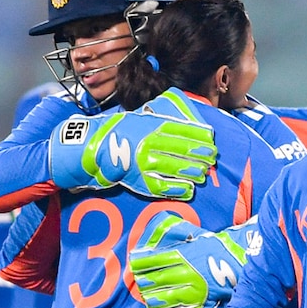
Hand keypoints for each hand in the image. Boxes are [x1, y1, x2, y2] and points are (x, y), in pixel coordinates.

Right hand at [49, 110, 215, 200]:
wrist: (95, 148)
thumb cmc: (124, 131)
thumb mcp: (144, 118)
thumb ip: (166, 120)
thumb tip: (193, 125)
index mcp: (153, 126)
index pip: (185, 131)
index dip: (202, 137)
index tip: (212, 140)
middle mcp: (151, 144)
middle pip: (185, 150)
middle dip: (203, 155)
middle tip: (212, 158)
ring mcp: (145, 163)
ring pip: (178, 168)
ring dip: (194, 172)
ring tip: (202, 173)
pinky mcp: (140, 180)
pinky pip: (165, 187)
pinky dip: (180, 189)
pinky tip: (189, 188)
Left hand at [130, 213, 253, 307]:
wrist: (244, 261)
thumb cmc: (219, 247)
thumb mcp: (197, 235)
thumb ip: (176, 232)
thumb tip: (155, 228)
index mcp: (183, 255)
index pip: (151, 261)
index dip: (139, 263)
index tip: (135, 265)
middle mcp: (186, 274)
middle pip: (154, 280)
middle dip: (144, 282)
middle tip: (142, 282)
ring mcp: (194, 292)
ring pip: (163, 299)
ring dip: (152, 298)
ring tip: (150, 297)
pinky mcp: (203, 306)